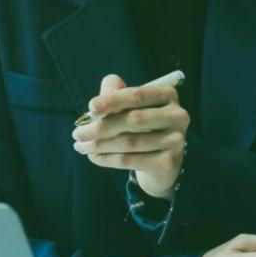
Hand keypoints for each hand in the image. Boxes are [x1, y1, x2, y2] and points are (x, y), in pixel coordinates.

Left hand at [71, 74, 190, 198]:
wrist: (162, 161)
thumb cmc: (142, 125)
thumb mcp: (131, 105)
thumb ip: (116, 93)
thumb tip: (102, 95)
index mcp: (168, 95)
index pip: (138, 95)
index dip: (113, 100)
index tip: (90, 107)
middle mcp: (177, 116)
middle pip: (133, 120)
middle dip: (101, 126)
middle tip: (77, 133)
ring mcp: (176, 141)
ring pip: (129, 142)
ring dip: (99, 145)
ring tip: (81, 146)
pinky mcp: (168, 163)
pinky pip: (131, 160)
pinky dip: (107, 159)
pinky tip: (93, 157)